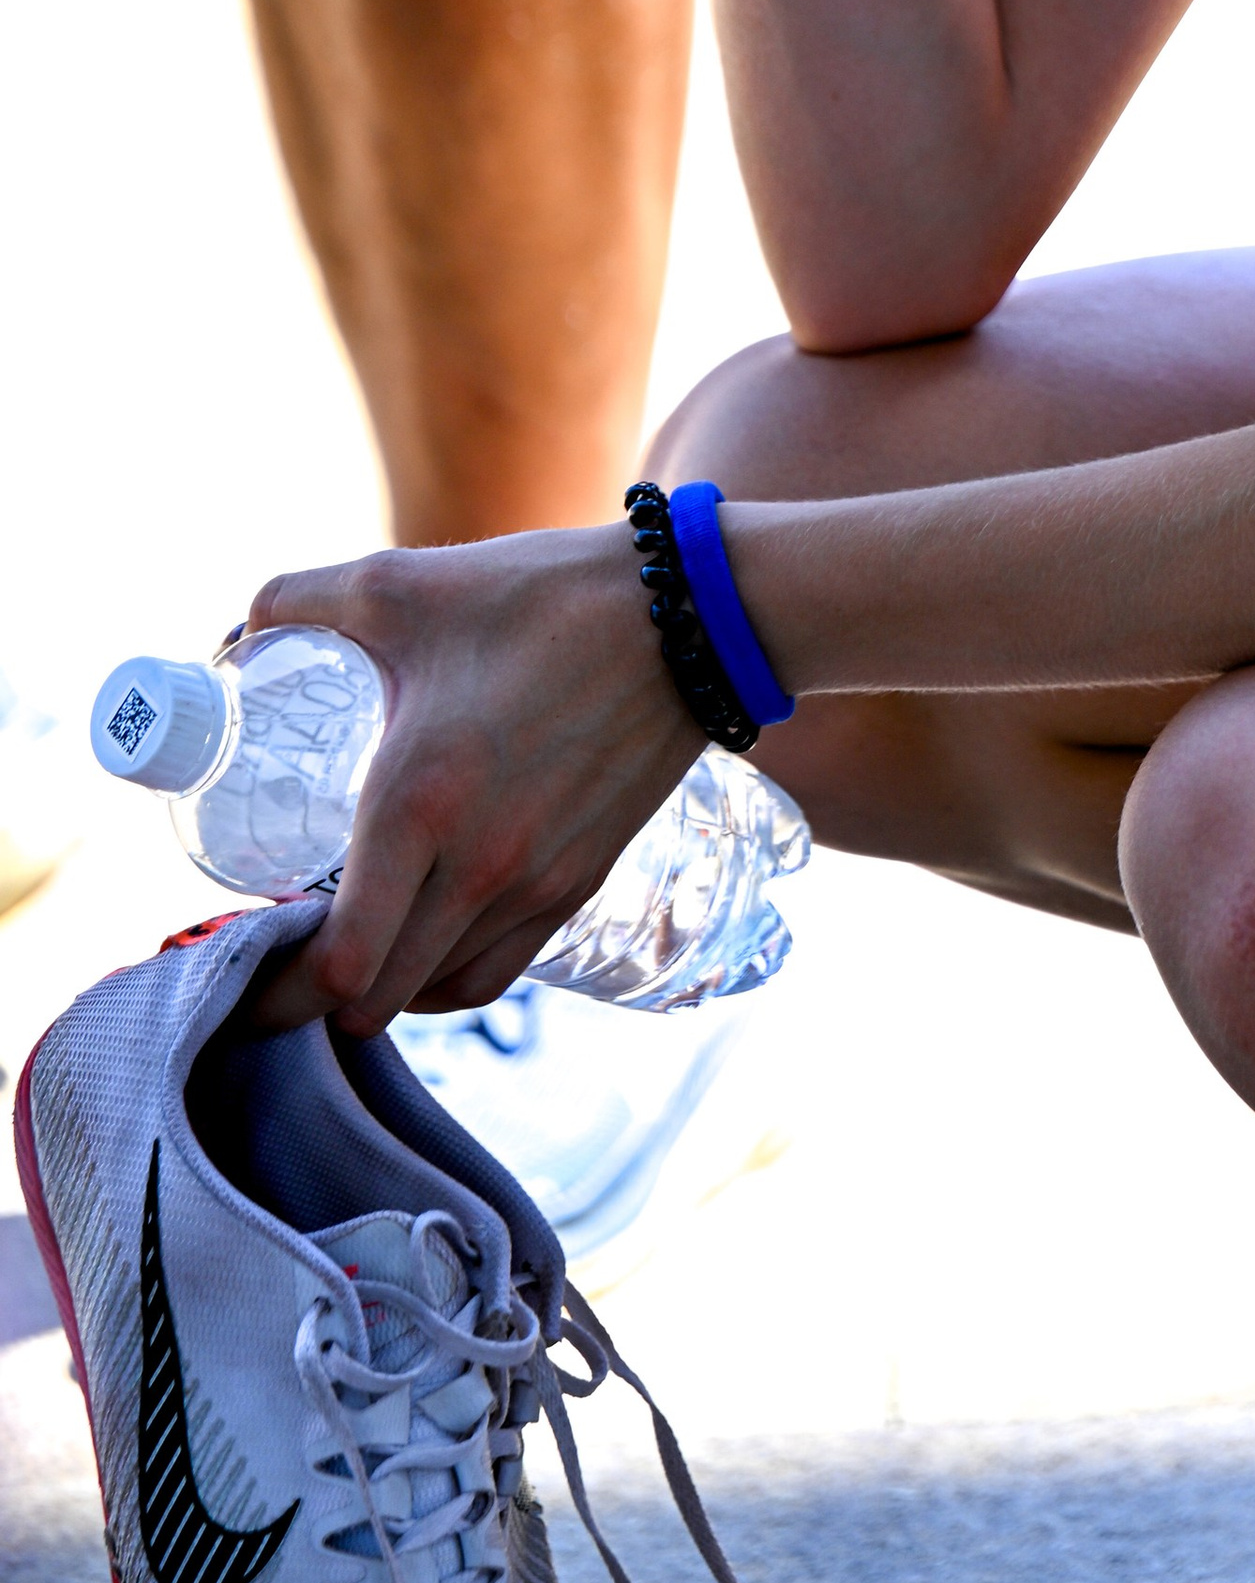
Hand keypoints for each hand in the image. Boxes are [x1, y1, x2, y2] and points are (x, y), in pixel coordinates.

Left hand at [242, 525, 702, 1034]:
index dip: (278, 991)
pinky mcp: (582, 881)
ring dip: (382, 990)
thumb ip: (298, 598)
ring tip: (349, 948)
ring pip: (438, 992)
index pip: (338, 962)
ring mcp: (537, 883)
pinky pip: (498, 970)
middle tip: (282, 953)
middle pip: (376, 998)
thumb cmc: (541, 598)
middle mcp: (478, 865)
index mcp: (417, 802)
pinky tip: (424, 938)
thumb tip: (236, 631)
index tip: (249, 966)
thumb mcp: (400, 584)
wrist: (690, 618)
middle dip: (314, 997)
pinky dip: (445, 978)